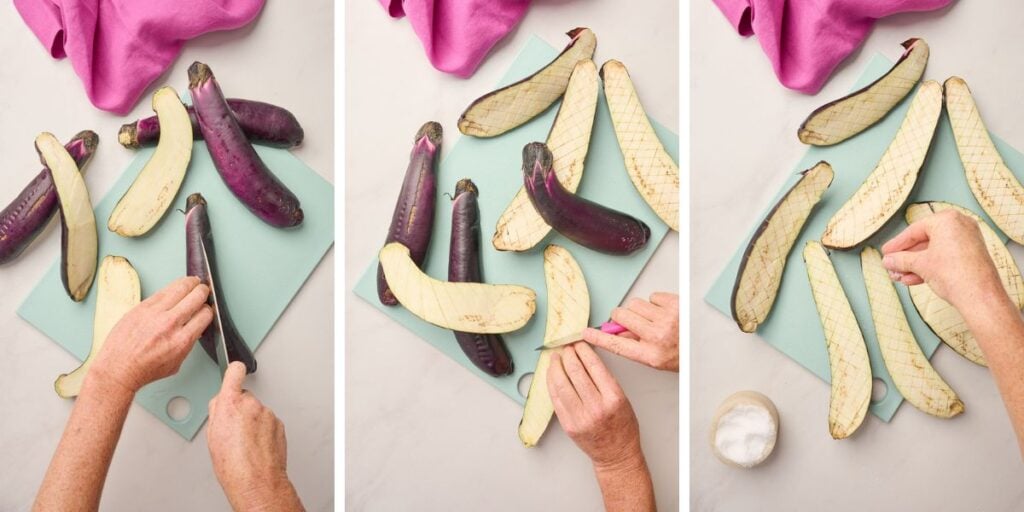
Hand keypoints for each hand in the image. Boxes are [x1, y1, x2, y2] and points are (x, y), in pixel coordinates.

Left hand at [90, 276, 211, 393]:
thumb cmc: (144, 369)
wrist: (118, 368)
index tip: (207, 309)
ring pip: (180, 287)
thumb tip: (195, 328)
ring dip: (191, 282)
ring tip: (193, 281)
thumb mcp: (177, 362)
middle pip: (197, 296)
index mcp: (182, 339)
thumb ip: (189, 343)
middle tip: (204, 290)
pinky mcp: (141, 306)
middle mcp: (170, 323)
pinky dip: (173, 286)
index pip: (205, 314)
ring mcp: (154, 313)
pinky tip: (176, 286)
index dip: (209, 310)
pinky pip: (162, 290)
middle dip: (204, 291)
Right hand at [207, 362, 301, 510]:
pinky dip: (263, 430)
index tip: (234, 368)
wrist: (255, 479)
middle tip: (234, 428)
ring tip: (246, 442)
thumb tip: (220, 405)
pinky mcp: (279, 424)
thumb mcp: (211, 435)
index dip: (233, 370)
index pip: (234, 372)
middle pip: (245, 397)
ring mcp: (267, 414)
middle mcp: (251, 404)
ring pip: (257, 412)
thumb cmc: (232, 463)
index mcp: (230, 404)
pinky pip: (268, 422)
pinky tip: (256, 445)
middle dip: (240, 408)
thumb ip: (217, 412)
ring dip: (252, 422)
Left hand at [547, 343, 645, 471]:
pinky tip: (551, 375)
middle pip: (575, 372)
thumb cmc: (622, 426)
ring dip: (555, 367)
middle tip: (565, 348)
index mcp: (613, 397)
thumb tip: (586, 357)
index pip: (594, 366)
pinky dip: (551, 384)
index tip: (578, 343)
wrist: (616, 454)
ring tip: (554, 358)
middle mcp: (596, 407)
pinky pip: (556, 399)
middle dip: (568, 355)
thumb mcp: (623, 398)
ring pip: (561, 384)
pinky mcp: (568, 425)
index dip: (583, 350)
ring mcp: (580, 417)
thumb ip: (605, 379)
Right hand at [584, 292, 678, 370]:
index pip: (616, 345)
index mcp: (651, 355)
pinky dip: (656, 303)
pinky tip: (666, 313)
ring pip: (635, 304)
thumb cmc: (682, 352)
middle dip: (622, 316)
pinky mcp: (675, 304)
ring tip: (655, 319)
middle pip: (621, 316)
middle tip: (633, 321)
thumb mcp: (657, 359)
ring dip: (641, 310)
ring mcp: (667, 319)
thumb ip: (635, 345)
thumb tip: (616, 331)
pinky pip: (652, 296)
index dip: (598, 338)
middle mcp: (657, 337)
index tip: (585, 333)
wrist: (710, 345)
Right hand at [881, 209, 1003, 307]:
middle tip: (892, 266)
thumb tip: (889, 260)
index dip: (897, 244)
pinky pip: (945, 257)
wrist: (980, 297)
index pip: (914, 230)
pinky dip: (929, 267)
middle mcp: (960, 225)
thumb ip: (901, 260)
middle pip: (924, 241)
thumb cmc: (956, 275)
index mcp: (947, 220)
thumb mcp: (920, 265)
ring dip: (915, 265)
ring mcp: (967, 240)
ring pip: (933, 251)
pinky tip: (914, 278)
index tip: (887, 252)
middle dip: (906, 258)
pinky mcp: (971, 254)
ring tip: (900, 276)